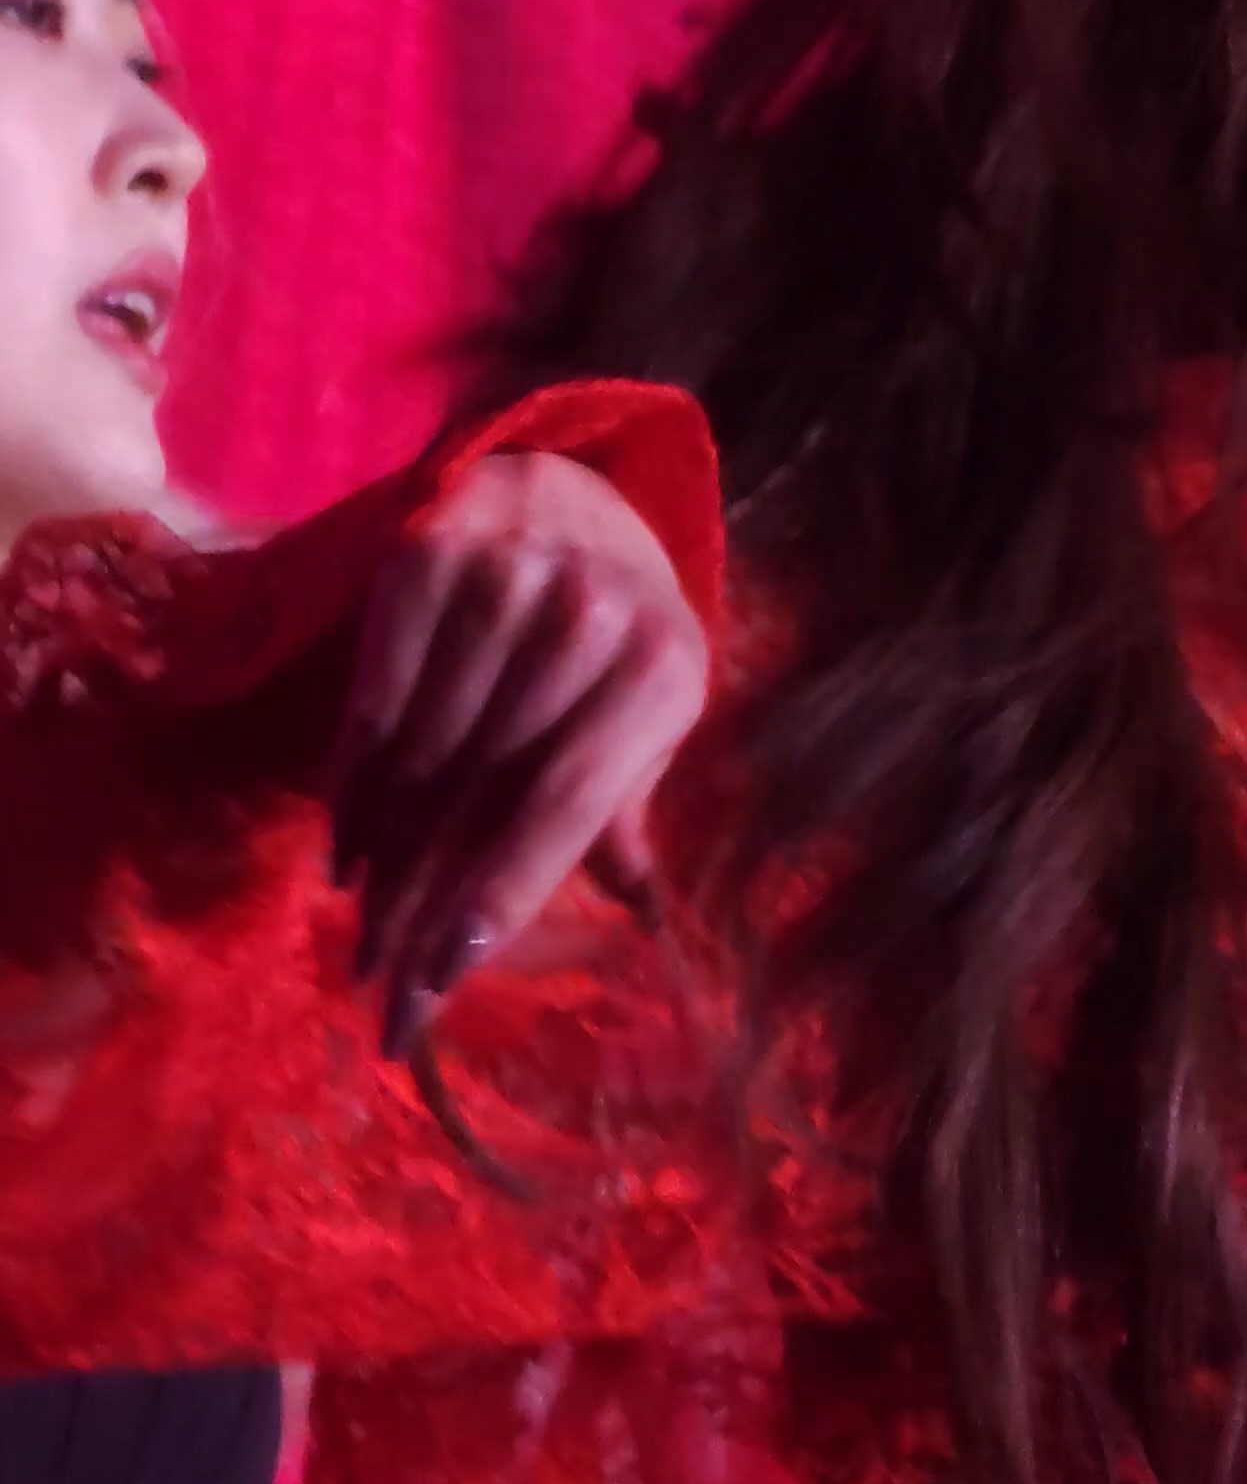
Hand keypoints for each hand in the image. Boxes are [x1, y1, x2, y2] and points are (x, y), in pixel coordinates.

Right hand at [328, 450, 709, 1054]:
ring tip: (367, 937)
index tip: (447, 975)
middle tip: (388, 997)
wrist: (571, 486)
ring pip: (423, 752)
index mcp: (662, 669)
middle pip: (485, 791)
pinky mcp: (424, 556)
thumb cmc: (621, 631)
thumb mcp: (654, 707)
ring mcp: (502, 579)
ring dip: (386, 859)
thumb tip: (632, 906)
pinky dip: (355, 780)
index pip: (568, 798)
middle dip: (430, 904)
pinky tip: (346, 849)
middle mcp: (585, 617)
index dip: (504, 889)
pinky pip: (377, 695)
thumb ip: (628, 801)